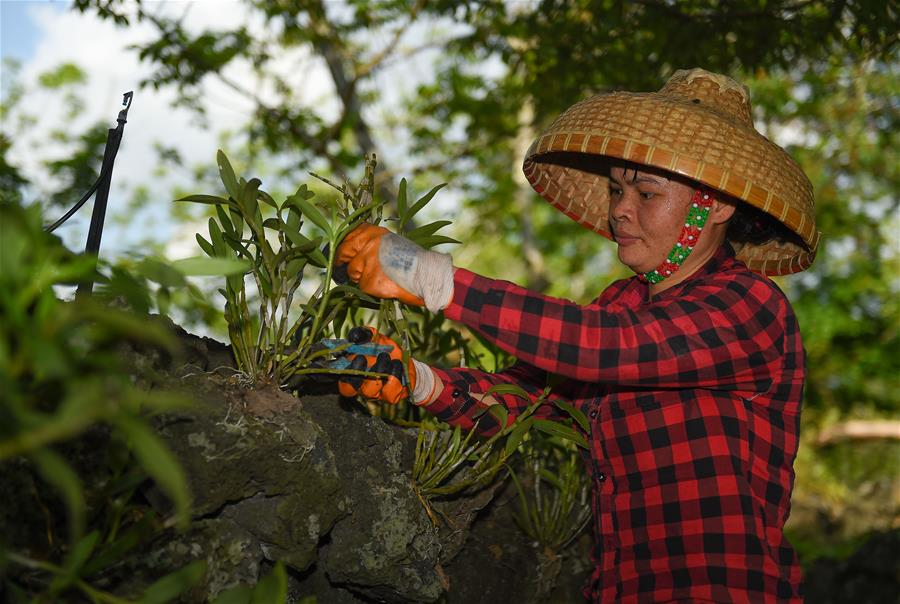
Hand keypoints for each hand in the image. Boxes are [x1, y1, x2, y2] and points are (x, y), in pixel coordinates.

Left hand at [335, 224, 453, 311]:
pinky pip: (363, 287)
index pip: (349, 236)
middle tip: (344, 271)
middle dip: (342, 263)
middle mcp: (370, 242)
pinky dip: (372, 290)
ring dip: (361, 279)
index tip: (342, 255)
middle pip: (344, 252)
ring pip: (353, 272)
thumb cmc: (412, 262)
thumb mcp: (391, 245)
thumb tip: (352, 255)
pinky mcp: (371, 279)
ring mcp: (370, 261)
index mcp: (375, 231)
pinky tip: (386, 286)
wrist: (429, 276)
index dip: (344, 247)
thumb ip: (372, 245)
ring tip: (380, 279)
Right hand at [337, 326, 416, 404]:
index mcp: (351, 373)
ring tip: (385, 356)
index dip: (342, 373)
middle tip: (363, 357)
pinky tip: (396, 364)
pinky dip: (393, 375)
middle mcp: (360, 386)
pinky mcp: (390, 396)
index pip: (339, 381)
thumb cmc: (384, 349)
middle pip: (348, 389)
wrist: (405, 359)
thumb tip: (354, 337)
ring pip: (369, 391)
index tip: (354, 357)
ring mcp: (374, 393)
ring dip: (378, 370)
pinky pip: (388, 393)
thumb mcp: (373, 337)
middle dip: (356, 372)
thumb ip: (363, 334)